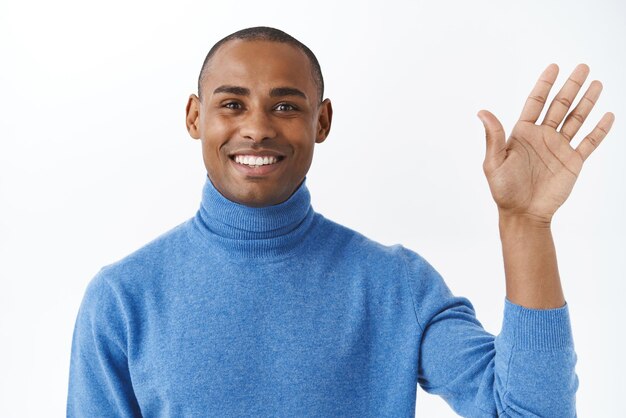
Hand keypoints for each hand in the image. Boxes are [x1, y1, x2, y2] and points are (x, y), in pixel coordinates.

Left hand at [478, 64, 614, 223]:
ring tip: (596, 83)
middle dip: (571, 86)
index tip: (553, 67)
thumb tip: (482, 111)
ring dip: (587, 102)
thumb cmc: (504, 190)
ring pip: (576, 119)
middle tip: (582, 67)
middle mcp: (542, 137)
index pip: (536, 102)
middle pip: (560, 105)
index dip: (544, 84)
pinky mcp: (573, 162)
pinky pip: (589, 142)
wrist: (523, 213)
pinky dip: (599, 129)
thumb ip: (493, 136)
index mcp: (522, 134)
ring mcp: (559, 148)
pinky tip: (607, 115)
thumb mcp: (494, 162)